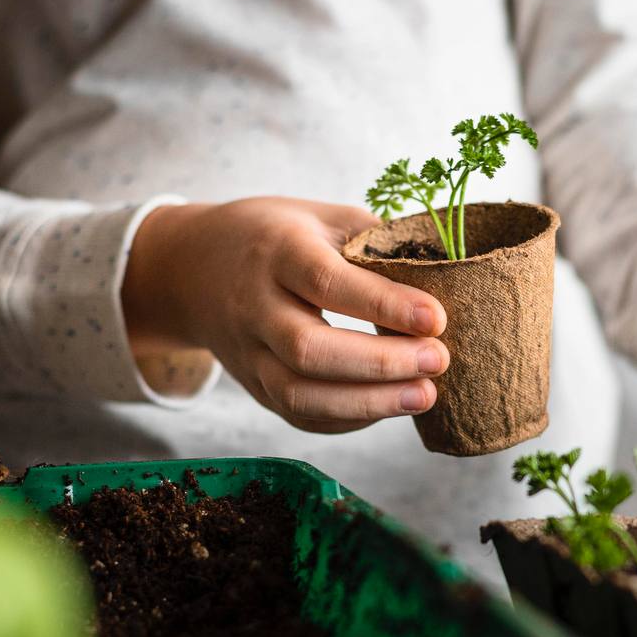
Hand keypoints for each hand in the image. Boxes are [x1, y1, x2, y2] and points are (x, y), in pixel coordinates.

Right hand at [121, 197, 448, 432]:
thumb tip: (447, 266)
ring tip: (426, 395)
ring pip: (299, 395)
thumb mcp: (320, 216)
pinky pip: (299, 416)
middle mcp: (254, 306)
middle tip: (439, 360)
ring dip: (368, 403)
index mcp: (275, 251)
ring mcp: (248, 354)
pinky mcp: (253, 387)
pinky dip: (348, 419)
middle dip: (381, 362)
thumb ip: (374, 241)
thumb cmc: (274, 236)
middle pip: (310, 348)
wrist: (189, 269)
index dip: (383, 304)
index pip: (326, 282)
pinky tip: (390, 407)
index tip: (436, 318)